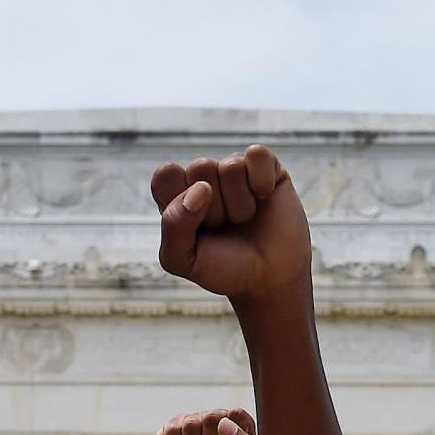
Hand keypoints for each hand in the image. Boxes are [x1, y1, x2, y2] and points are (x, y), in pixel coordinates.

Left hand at [151, 146, 311, 300]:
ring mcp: (234, 170)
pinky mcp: (265, 166)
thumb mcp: (183, 259)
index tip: (194, 228)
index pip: (166, 174)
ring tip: (244, 220)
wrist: (269, 279)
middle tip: (224, 228)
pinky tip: (264, 199)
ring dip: (241, 205)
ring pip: (231, 166)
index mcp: (176, 194)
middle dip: (215, 208)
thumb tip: (201, 188)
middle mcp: (203, 177)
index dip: (181, 200)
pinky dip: (262, 183)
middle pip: (200, 167)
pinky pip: (257, 155)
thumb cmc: (223, 268)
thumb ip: (173, 225)